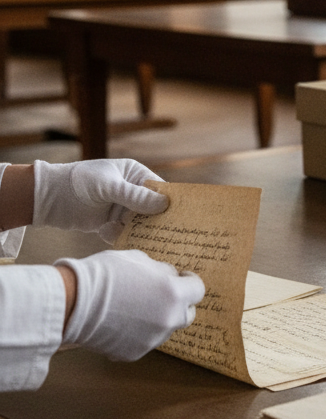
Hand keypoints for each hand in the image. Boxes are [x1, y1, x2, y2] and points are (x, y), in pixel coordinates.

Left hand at [34, 159, 168, 242]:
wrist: (47, 197)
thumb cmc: (79, 182)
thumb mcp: (109, 187)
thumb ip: (135, 196)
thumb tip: (165, 204)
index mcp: (136, 175)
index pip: (161, 190)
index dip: (172, 202)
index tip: (184, 217)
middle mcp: (132, 192)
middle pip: (154, 209)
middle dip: (159, 221)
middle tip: (170, 235)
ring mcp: (122, 209)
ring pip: (140, 224)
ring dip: (141, 233)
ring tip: (147, 243)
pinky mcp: (111, 224)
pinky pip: (125, 234)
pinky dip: (123, 238)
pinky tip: (115, 238)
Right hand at [58, 249, 204, 360]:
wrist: (72, 302)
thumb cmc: (106, 274)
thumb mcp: (140, 259)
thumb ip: (161, 271)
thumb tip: (169, 277)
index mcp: (174, 294)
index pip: (197, 290)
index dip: (189, 282)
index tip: (181, 278)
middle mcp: (168, 319)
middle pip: (187, 314)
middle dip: (179, 304)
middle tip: (162, 296)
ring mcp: (153, 339)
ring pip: (165, 329)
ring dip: (158, 319)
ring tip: (135, 309)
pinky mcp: (134, 353)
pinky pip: (144, 342)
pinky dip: (138, 334)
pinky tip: (121, 323)